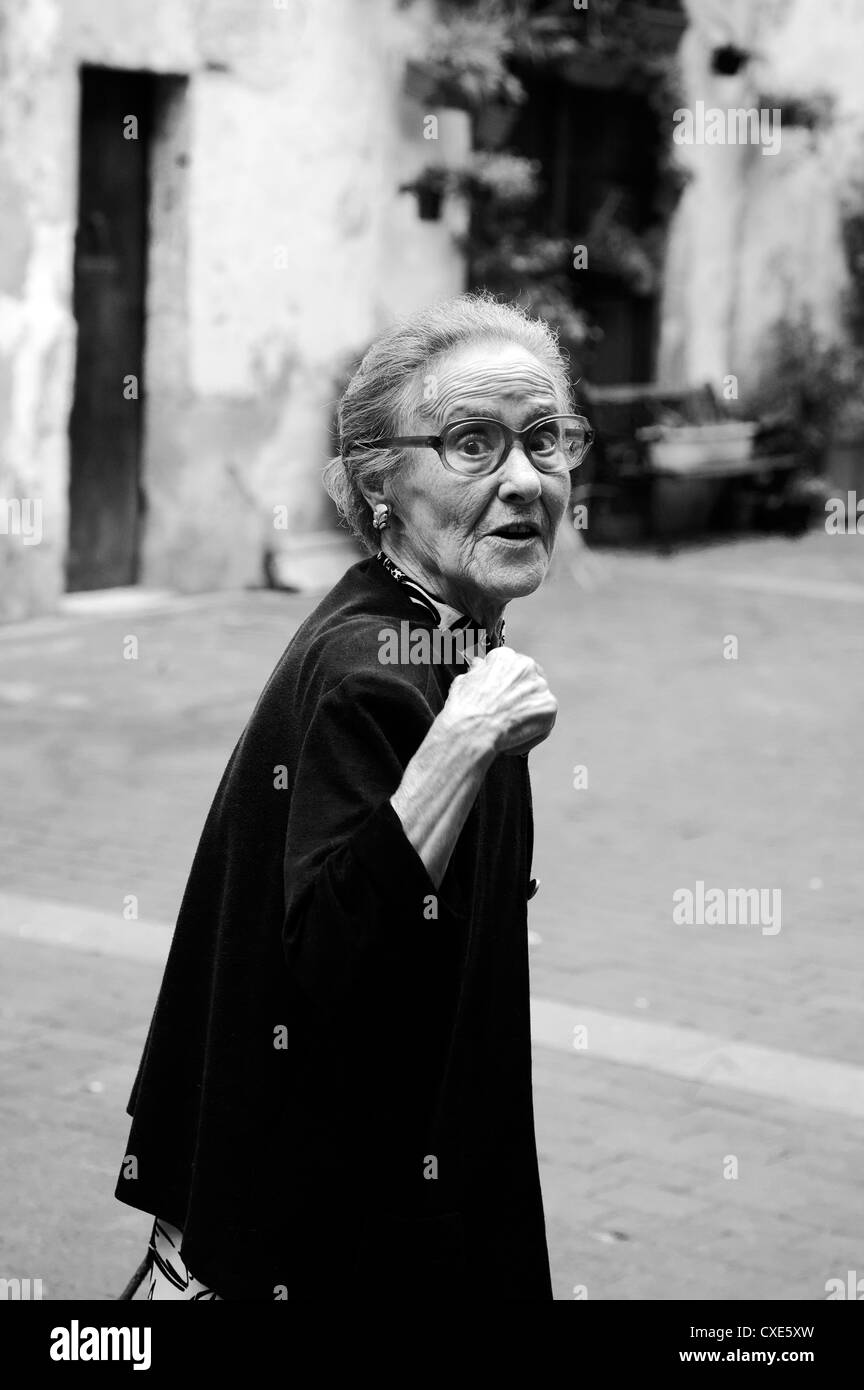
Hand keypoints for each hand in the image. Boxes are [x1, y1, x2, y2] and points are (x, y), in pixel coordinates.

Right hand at [441, 646, 556, 757]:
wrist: (472, 730)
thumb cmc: (465, 709)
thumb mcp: (464, 681)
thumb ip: (477, 671)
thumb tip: (479, 666)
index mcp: (505, 657)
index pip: (510, 666)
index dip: (503, 683)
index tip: (499, 695)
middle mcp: (526, 666)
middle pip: (528, 680)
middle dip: (519, 695)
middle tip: (506, 713)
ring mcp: (540, 687)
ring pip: (537, 700)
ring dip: (526, 713)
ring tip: (508, 728)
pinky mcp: (549, 707)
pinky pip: (544, 721)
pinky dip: (531, 733)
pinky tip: (513, 739)